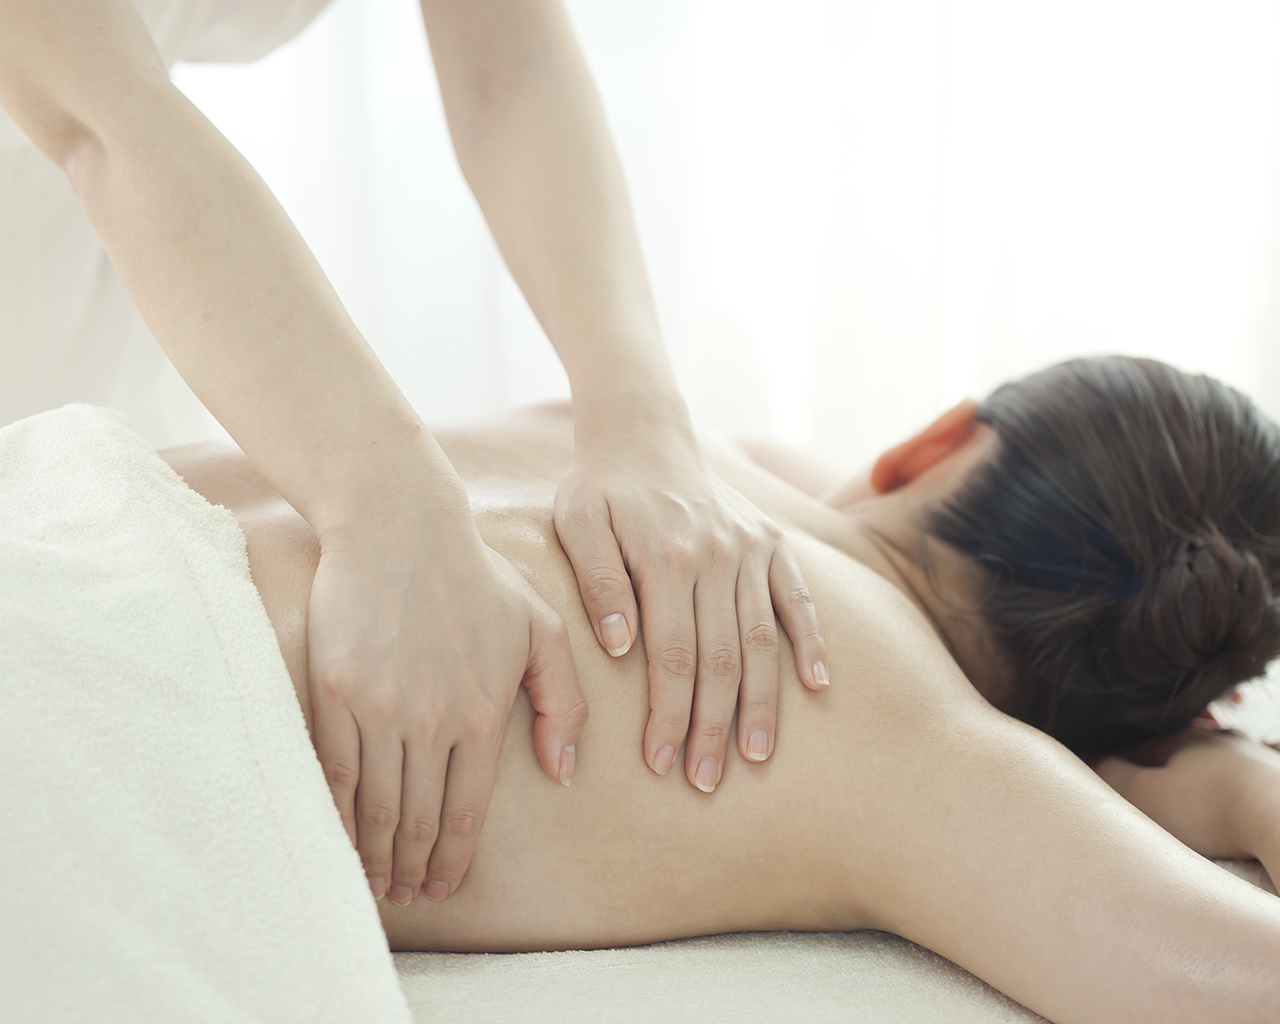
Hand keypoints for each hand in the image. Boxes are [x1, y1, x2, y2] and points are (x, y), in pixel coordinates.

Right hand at [307, 504, 586, 906]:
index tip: (444, 885)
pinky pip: (334, 771)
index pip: (468, 810)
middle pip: (419, 818)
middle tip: (407, 891)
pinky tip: (341, 836)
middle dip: (413, 866)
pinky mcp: (336, 690)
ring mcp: (380, 706)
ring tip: (375, 879)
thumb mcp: (542, 628)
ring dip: (376, 852)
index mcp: (485, 711)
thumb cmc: (475, 577)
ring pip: (376, 805)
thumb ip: (564, 701)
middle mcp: (433, 719)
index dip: (454, 859)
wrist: (399, 527)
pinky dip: (338, 814)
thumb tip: (563, 772)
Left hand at [554, 410, 827, 793]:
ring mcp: (751, 550)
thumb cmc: (601, 486)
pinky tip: (816, 686)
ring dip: (760, 702)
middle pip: (721, 660)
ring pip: (762, 640)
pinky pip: (799, 598)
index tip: (662, 761)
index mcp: (668, 559)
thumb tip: (621, 649)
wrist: (644, 431)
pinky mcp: (772, 542)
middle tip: (706, 780)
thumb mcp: (578, 522)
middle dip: (713, 726)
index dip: (669, 714)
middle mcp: (717, 558)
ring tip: (755, 755)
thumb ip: (598, 583)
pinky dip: (811, 640)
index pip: (672, 657)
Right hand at [1094, 726, 1279, 860]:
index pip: (1142, 745)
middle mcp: (1224, 741)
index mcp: (1185, 739)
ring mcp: (1260, 759)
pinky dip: (1246, 788)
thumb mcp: (1145, 795)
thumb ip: (1113, 775)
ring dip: (1211, 772)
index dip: (1119, 760)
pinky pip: (1258, 780)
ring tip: (1199, 791)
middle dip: (1168, 762)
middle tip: (1152, 785)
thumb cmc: (1210, 811)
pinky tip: (1245, 798)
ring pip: (1226, 761)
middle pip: (1186, 749)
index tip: (1104, 773)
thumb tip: (1093, 760)